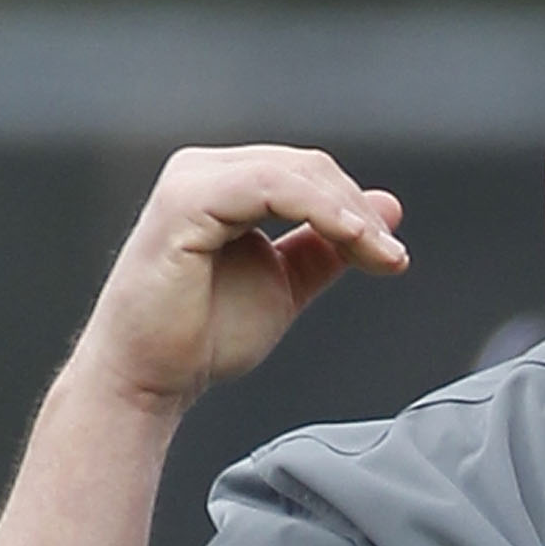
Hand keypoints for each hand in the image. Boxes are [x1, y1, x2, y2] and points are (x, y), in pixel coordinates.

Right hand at [73, 144, 409, 410]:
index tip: (394, 258)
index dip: (357, 210)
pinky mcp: (186, 201)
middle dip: (359, 213)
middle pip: (307, 168)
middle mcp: (206, 171)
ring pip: (293, 173)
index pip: (308, 175)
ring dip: (347, 213)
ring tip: (380, 254)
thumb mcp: (283, 285)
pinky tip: (349, 241)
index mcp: (226, 184)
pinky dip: (316, 210)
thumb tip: (387, 209)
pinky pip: (266, 187)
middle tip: (393, 258)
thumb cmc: (202, 336)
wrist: (150, 377)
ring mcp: (193, 181)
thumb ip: (326, 248)